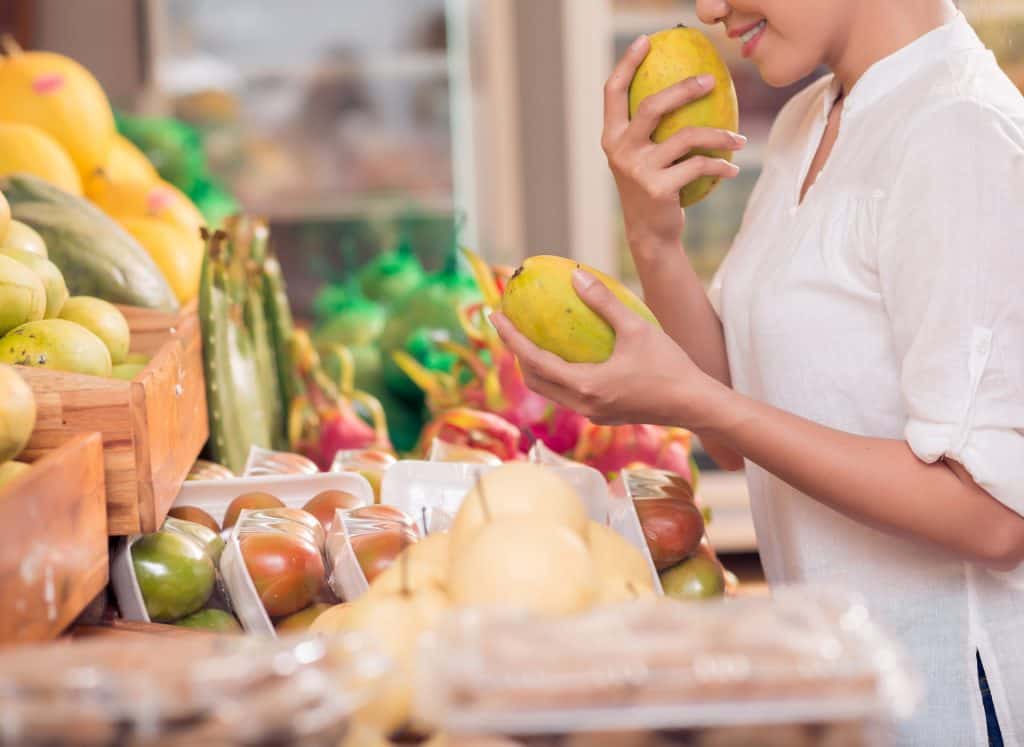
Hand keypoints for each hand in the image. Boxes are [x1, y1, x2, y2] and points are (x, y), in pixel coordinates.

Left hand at [490, 270, 717, 427]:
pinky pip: (568, 394)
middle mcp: (582, 404)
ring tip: (530, 339)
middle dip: (517, 353)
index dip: (511, 338)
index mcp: (585, 385)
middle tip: (509, 326)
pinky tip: (564, 356)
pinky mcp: (603, 415)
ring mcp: (592, 413)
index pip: (534, 360)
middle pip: (535, 380)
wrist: (694, 405)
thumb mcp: (636, 328)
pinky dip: (556, 375)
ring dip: (535, 366)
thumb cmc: (669, 365)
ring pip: (550, 390)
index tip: (496, 316)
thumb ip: (603, 302)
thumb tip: (576, 274)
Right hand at [603, 35, 745, 251]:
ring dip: (719, 135)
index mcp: (612, 138)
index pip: (612, 93)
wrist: (650, 234)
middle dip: (684, 89)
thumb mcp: (642, 157)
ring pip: (685, 137)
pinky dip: (720, 166)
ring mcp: (637, 170)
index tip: (646, 40)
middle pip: (652, 106)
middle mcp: (620, 151)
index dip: (626, 64)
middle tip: (711, 80)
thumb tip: (683, 87)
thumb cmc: (652, 187)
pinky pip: (698, 166)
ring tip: (739, 140)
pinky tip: (732, 169)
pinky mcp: (658, 188)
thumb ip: (649, 129)